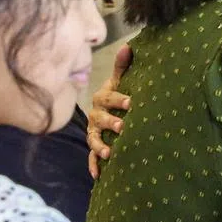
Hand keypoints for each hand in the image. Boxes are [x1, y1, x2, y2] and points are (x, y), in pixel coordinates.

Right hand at [87, 44, 133, 178]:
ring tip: (109, 153)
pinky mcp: (94, 146)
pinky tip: (98, 175)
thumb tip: (128, 46)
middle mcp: (95, 115)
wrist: (107, 109)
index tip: (131, 103)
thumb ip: (122, 66)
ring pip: (93, 138)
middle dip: (110, 123)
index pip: (108, 98)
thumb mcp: (119, 81)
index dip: (118, 100)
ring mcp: (93, 131)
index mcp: (102, 98)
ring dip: (99, 146)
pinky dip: (93, 165)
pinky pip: (91, 157)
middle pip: (100, 119)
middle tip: (122, 127)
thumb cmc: (117, 94)